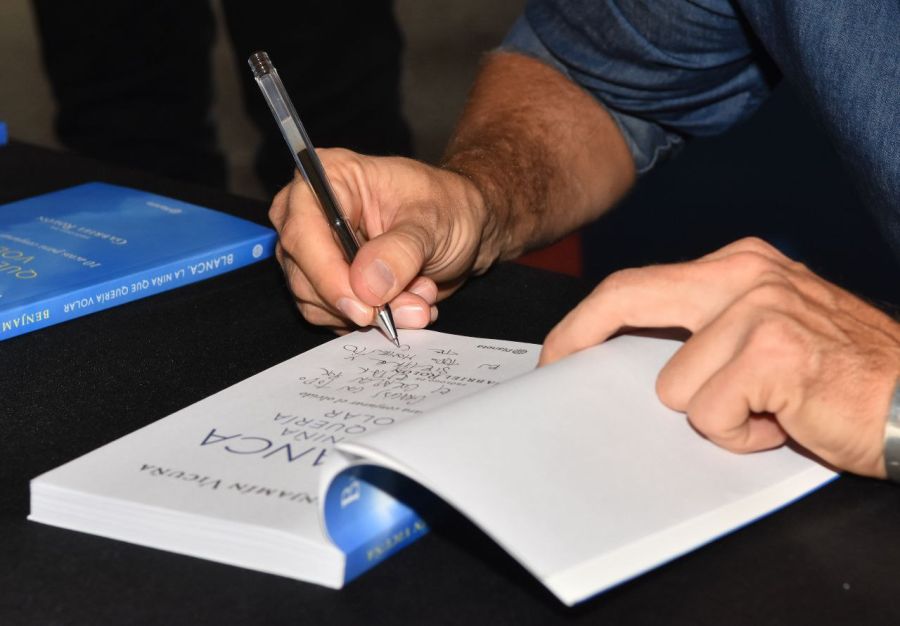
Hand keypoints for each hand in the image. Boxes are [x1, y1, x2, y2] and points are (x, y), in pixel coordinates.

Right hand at [268, 148, 491, 331]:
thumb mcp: (435, 222)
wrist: (464, 229)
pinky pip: (334, 317)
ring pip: (317, 303)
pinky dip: (374, 320)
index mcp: (329, 177)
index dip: (327, 274)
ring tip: (419, 295)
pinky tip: (407, 301)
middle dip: (360, 302)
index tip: (365, 306)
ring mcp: (315, 251)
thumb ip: (401, 251)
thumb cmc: (448, 207)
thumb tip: (367, 286)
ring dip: (374, 314)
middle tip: (413, 306)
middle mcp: (311, 214)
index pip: (302, 232)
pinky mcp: (326, 282)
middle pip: (304, 274)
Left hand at [540, 237, 899, 476]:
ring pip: (674, 386)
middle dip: (579, 336)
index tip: (561, 349)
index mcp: (742, 266)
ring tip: (766, 411)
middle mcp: (747, 275)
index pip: (640, 284)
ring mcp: (759, 309)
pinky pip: (711, 417)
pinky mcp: (773, 352)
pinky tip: (784, 424)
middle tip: (557, 366)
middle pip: (628, 297)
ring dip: (715, 416)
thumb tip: (635, 361)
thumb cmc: (844, 375)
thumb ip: (707, 334)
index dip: (588, 318)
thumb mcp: (768, 332)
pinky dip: (743, 438)